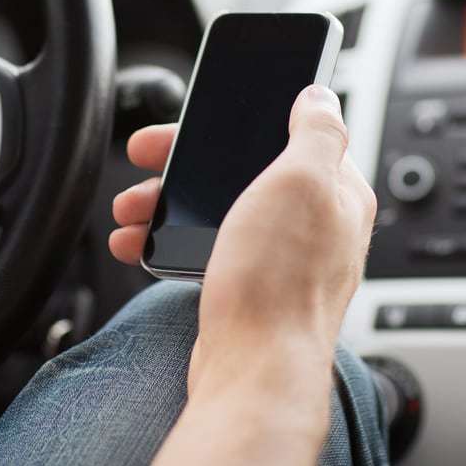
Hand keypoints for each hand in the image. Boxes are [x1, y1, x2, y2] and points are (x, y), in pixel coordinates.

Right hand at [112, 85, 375, 464]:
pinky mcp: (252, 284)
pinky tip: (139, 241)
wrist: (254, 370)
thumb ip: (316, 131)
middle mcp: (314, 222)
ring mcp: (282, 255)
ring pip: (219, 207)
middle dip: (187, 161)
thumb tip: (320, 95)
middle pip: (244, 168)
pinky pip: (207, 245)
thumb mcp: (300, 181)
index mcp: (335, 190)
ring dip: (168, 200)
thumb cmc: (280, 282)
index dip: (241, 117)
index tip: (202, 113)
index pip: (290, 132)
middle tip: (145, 155)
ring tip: (130, 207)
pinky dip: (171, 238)